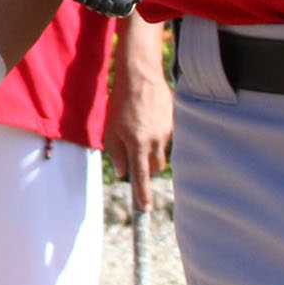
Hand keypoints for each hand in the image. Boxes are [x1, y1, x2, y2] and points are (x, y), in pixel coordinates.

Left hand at [103, 31, 173, 211]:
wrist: (140, 75)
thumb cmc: (120, 102)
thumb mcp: (110, 129)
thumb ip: (117, 153)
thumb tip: (124, 173)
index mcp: (138, 144)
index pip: (141, 177)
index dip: (143, 195)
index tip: (145, 209)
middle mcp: (156, 141)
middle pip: (155, 167)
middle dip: (147, 168)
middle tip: (135, 155)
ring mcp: (167, 131)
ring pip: (160, 151)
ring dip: (150, 148)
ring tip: (137, 128)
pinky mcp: (173, 122)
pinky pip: (165, 136)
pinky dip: (156, 133)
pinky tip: (147, 117)